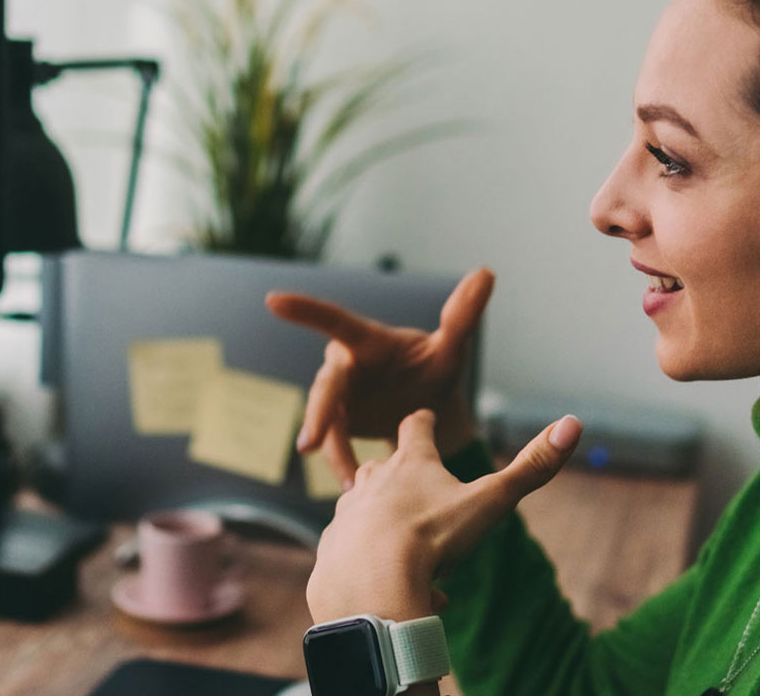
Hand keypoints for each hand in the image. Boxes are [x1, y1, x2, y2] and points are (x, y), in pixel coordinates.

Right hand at [269, 267, 492, 490]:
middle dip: (318, 413)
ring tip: (352, 480)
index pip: (335, 321)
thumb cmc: (435, 368)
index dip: (305, 310)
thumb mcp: (451, 347)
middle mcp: (345, 365)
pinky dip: (343, 464)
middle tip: (310, 442)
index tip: (273, 301)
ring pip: (324, 421)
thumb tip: (487, 273)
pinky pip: (333, 444)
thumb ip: (462, 316)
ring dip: (333, 450)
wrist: (430, 410)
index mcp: (367, 340)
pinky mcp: (337, 423)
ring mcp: (338, 396)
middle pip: (326, 386)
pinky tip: (356, 487)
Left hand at [306, 409, 581, 621]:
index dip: (422, 422)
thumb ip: (532, 467)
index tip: (424, 417)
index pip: (414, 428)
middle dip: (397, 477)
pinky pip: (354, 555)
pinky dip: (373, 567)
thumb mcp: (490, 501)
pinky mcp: (330, 549)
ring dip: (385, 527)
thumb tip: (574, 423)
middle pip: (381, 468)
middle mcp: (372, 481)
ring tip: (409, 553)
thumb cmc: (431, 537)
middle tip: (419, 496)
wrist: (369, 583)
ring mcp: (347, 514)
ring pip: (365, 513)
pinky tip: (393, 587)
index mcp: (410, 464)